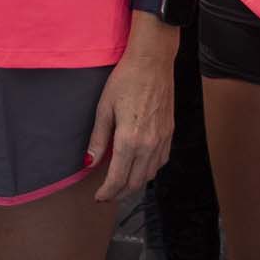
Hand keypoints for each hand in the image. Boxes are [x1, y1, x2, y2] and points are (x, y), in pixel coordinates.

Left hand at [85, 24, 178, 204]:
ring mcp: (162, 140)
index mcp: (129, 140)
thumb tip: (89, 162)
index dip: (107, 192)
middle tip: (107, 194)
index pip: (118, 178)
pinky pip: (161, 161)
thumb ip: (98, 139)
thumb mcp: (104, 108)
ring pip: (150, 175)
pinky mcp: (170, 133)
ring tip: (121, 182)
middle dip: (120, 193)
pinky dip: (149, 170)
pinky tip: (140, 165)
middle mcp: (149, 145)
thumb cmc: (125, 80)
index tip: (98, 197)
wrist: (153, 62)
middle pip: (135, 183)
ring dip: (135, 183)